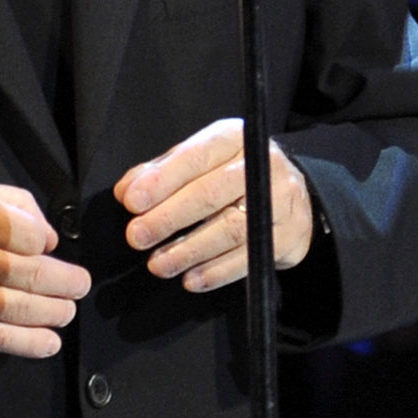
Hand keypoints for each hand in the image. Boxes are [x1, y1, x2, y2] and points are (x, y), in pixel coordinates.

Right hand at [0, 179, 88, 358]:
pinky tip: (48, 342)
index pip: (27, 234)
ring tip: (68, 312)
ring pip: (16, 307)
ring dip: (52, 312)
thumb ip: (5, 201)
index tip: (47, 246)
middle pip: (29, 273)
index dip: (45, 242)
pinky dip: (26, 342)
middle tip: (80, 285)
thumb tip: (46, 233)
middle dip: (64, 282)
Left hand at [115, 119, 312, 291]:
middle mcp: (261, 165)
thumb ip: (161, 172)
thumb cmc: (231, 175)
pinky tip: (191, 279)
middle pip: (211, 194)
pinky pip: (249, 257)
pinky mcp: (288, 235)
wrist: (291, 193)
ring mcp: (280, 201)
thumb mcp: (199, 161)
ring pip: (229, 229)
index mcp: (233, 139)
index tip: (132, 202)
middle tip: (137, 237)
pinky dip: (215, 272)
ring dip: (188, 251)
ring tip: (158, 264)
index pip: (195, 157)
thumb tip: (126, 191)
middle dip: (168, 218)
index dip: (162, 181)